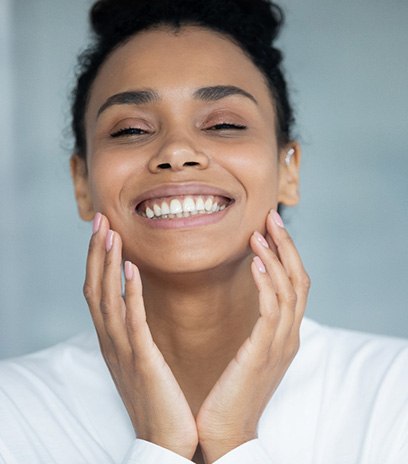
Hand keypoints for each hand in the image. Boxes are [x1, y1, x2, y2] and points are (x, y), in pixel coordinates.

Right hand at [83, 213, 197, 458]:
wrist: (165, 439)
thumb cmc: (157, 397)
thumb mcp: (141, 359)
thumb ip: (136, 332)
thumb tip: (136, 303)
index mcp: (113, 340)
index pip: (98, 292)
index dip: (97, 261)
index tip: (103, 232)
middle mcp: (111, 342)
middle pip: (95, 288)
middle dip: (96, 253)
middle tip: (100, 220)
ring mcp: (123, 351)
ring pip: (108, 299)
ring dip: (107, 264)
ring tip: (110, 234)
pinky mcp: (142, 360)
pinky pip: (133, 321)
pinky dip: (130, 293)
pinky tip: (132, 270)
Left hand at [196, 209, 310, 462]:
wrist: (226, 431)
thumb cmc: (233, 390)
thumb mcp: (250, 352)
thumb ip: (258, 327)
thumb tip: (252, 298)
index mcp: (285, 335)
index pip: (295, 284)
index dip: (286, 254)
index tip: (269, 228)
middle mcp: (289, 336)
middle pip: (299, 280)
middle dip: (287, 246)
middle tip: (272, 216)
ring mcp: (280, 344)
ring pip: (289, 290)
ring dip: (275, 257)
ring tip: (259, 233)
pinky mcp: (262, 352)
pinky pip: (271, 310)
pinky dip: (266, 283)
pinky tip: (253, 262)